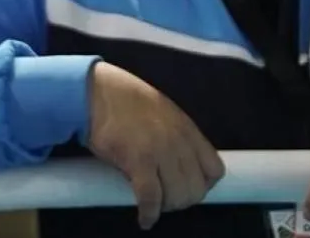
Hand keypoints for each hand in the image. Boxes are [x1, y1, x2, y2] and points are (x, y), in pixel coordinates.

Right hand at [86, 61, 225, 229]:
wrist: (95, 91)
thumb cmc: (122, 99)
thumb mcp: (162, 111)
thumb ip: (175, 135)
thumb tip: (175, 164)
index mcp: (187, 129)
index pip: (214, 170)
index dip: (203, 185)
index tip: (188, 188)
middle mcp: (178, 141)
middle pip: (196, 188)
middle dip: (183, 200)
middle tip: (166, 199)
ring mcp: (159, 151)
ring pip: (177, 196)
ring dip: (166, 207)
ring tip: (154, 205)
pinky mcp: (137, 161)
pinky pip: (151, 197)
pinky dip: (149, 213)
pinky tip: (145, 218)